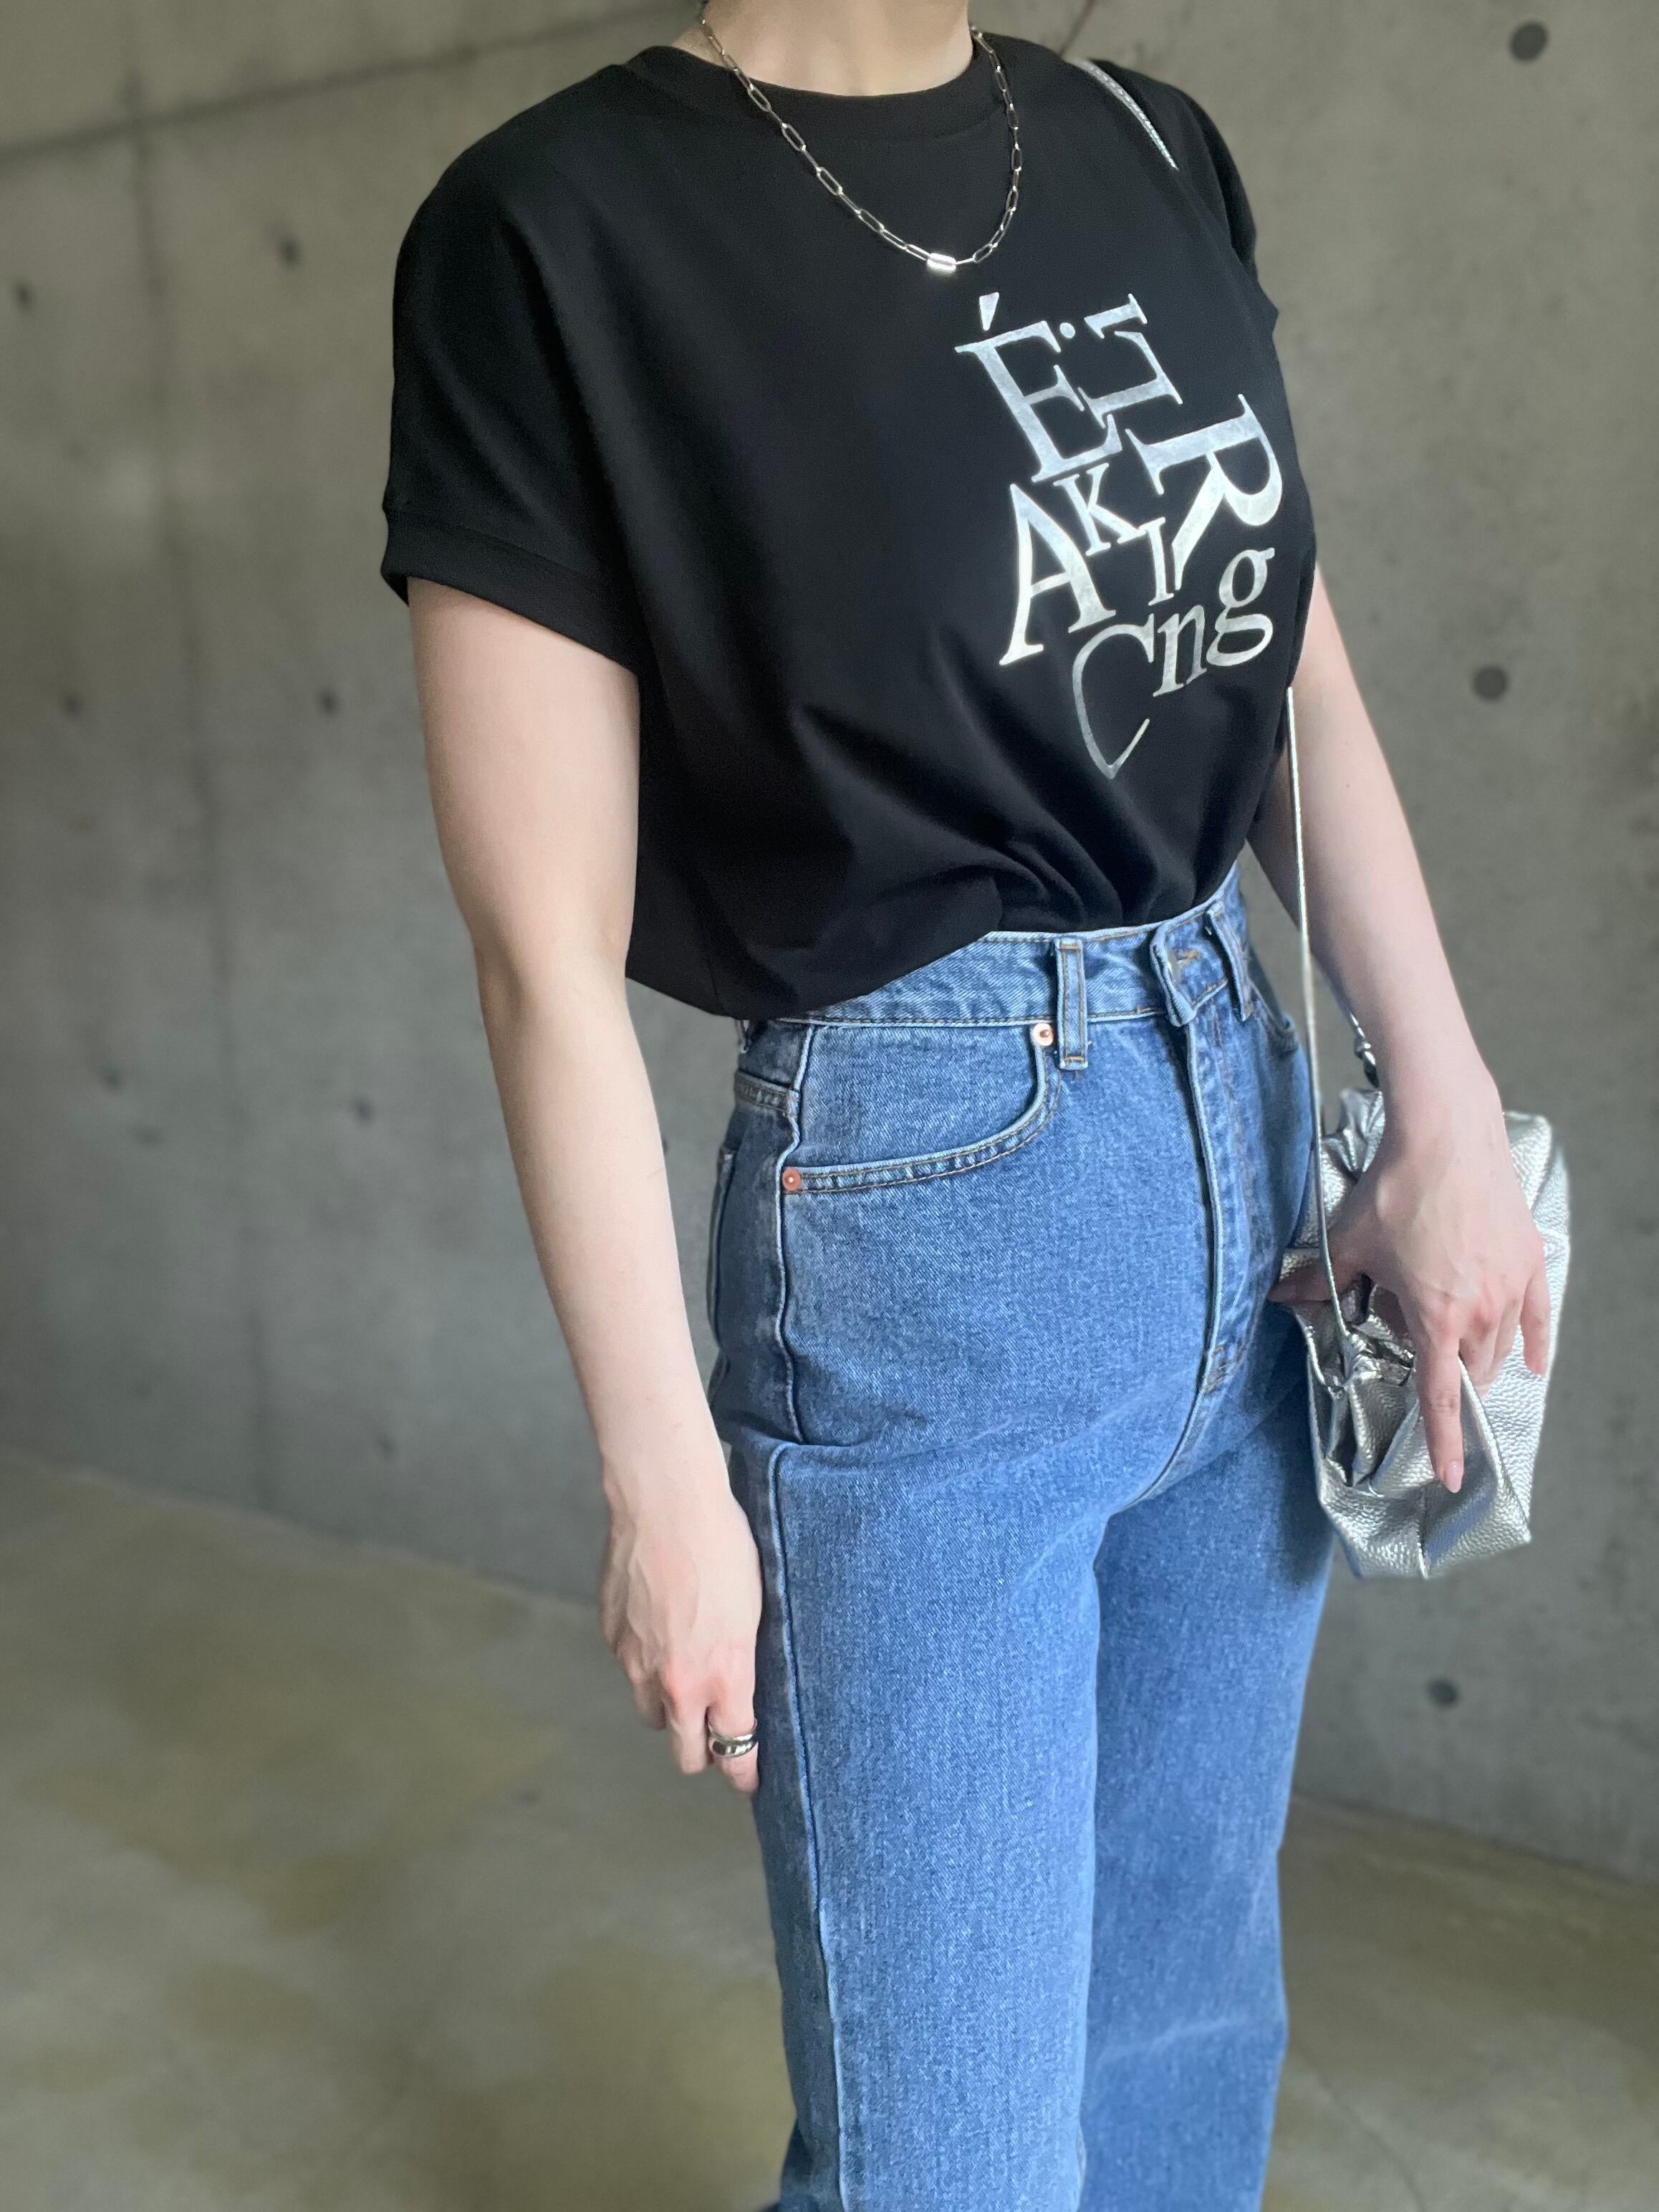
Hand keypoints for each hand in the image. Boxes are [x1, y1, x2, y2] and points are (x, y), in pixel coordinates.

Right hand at [598, 1448, 763, 1793]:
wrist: (665, 1503)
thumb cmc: (724, 1544)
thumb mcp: (756, 1609)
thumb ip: (744, 1661)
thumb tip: (741, 1688)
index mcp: (724, 1676)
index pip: (735, 1752)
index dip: (745, 1772)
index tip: (750, 1778)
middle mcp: (677, 1683)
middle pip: (686, 1755)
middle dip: (703, 1752)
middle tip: (717, 1735)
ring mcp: (638, 1664)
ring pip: (653, 1714)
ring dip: (670, 1707)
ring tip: (687, 1672)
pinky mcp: (612, 1638)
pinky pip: (631, 1669)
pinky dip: (645, 1661)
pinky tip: (661, 1625)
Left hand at [1268, 1083, 1551, 1492]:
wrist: (1447, 1136)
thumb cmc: (1399, 1189)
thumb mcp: (1349, 1240)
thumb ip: (1317, 1280)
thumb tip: (1278, 1298)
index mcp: (1435, 1317)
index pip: (1439, 1395)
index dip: (1443, 1442)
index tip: (1451, 1477)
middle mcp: (1482, 1311)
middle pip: (1467, 1368)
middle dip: (1441, 1369)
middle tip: (1410, 1337)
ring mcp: (1512, 1286)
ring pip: (1499, 1346)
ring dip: (1474, 1351)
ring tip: (1444, 1320)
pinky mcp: (1530, 1260)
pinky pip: (1537, 1317)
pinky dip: (1531, 1341)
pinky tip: (1529, 1359)